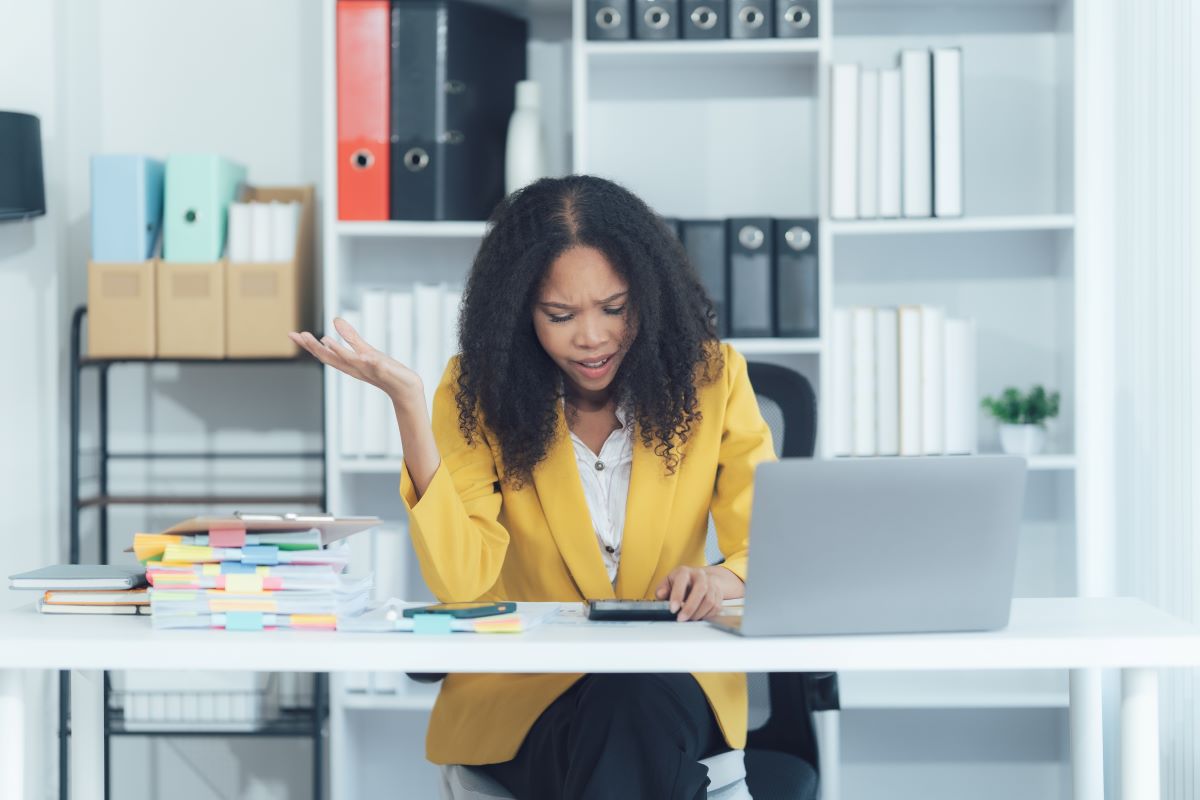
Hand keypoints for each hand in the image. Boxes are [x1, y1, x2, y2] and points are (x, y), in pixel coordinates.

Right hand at [289, 318, 422, 403]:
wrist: (405, 389)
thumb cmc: (384, 371)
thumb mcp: (365, 351)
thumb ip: (350, 337)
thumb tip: (335, 320)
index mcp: (349, 363)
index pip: (325, 354)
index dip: (308, 345)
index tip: (292, 334)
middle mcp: (356, 368)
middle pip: (332, 358)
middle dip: (315, 348)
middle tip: (300, 336)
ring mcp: (370, 370)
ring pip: (351, 362)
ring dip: (338, 351)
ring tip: (325, 339)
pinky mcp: (386, 371)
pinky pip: (378, 366)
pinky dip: (371, 362)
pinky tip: (366, 356)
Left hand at [654, 566, 725, 621]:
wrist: (698, 579)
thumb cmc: (680, 583)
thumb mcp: (668, 583)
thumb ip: (662, 589)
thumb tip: (661, 594)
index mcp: (685, 572)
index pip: (682, 581)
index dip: (677, 596)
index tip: (672, 609)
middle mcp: (700, 575)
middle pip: (701, 589)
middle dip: (690, 607)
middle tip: (681, 619)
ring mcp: (711, 584)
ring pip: (709, 600)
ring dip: (698, 613)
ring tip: (689, 619)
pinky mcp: (718, 593)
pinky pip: (715, 607)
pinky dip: (706, 615)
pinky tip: (698, 616)